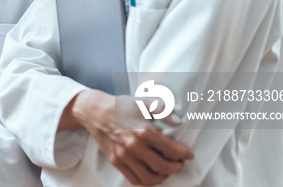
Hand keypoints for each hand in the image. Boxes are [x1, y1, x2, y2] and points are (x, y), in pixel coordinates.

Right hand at [71, 90, 193, 185]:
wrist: (95, 112)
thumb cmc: (119, 107)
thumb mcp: (142, 102)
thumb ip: (163, 110)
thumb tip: (179, 121)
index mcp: (143, 130)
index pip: (172, 150)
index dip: (184, 154)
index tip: (188, 154)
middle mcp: (134, 146)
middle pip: (164, 167)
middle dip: (177, 167)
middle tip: (179, 163)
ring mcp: (124, 155)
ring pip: (149, 178)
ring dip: (162, 177)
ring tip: (166, 171)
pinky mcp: (116, 161)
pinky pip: (134, 179)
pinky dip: (146, 181)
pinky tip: (151, 174)